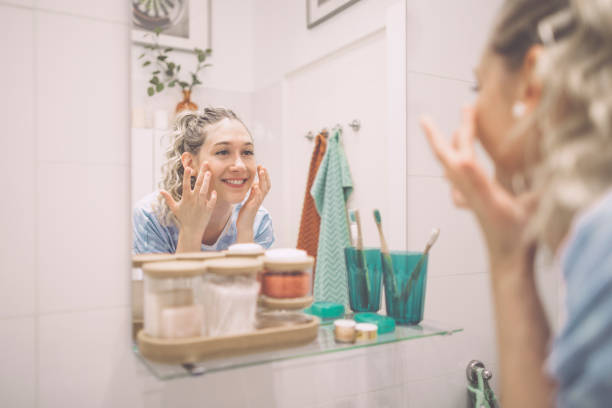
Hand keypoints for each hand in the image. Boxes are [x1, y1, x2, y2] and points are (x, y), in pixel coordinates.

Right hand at [160, 161, 216, 242]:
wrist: (192, 230)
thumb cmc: (183, 218)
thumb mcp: (174, 208)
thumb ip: (168, 198)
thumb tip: (160, 190)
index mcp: (186, 198)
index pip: (186, 184)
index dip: (187, 176)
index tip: (188, 167)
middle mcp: (194, 200)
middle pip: (197, 184)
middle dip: (201, 173)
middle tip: (205, 163)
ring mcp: (201, 204)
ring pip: (205, 191)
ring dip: (207, 181)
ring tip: (209, 172)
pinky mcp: (208, 209)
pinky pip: (212, 201)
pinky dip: (213, 196)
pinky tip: (214, 191)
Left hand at [236, 165, 270, 241]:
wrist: (244, 225)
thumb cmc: (246, 213)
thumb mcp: (249, 200)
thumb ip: (252, 193)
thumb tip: (255, 184)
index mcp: (258, 196)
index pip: (264, 184)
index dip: (264, 175)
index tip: (260, 166)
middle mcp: (259, 198)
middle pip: (266, 185)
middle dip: (265, 175)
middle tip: (262, 167)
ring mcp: (256, 202)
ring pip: (263, 190)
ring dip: (263, 180)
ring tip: (261, 172)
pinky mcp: (252, 207)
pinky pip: (256, 198)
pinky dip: (257, 192)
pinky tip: (256, 186)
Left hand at [420, 106, 536, 269]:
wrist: (506, 259)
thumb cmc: (519, 235)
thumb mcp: (531, 207)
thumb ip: (539, 189)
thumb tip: (554, 168)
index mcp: (479, 187)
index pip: (465, 153)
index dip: (465, 129)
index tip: (465, 109)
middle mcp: (467, 190)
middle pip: (445, 158)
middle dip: (436, 136)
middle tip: (424, 119)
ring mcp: (466, 196)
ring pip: (448, 168)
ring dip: (446, 148)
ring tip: (451, 133)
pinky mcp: (471, 203)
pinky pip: (455, 182)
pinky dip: (452, 170)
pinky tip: (451, 171)